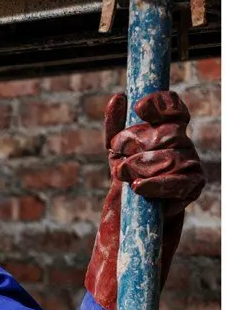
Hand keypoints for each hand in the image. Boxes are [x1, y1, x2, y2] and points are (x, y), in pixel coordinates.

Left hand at [104, 90, 205, 210]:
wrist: (133, 212)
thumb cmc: (126, 177)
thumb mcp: (115, 151)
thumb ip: (116, 126)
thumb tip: (118, 98)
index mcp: (168, 129)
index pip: (173, 109)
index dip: (160, 104)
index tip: (139, 107)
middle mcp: (183, 143)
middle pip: (166, 133)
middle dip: (136, 144)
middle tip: (119, 156)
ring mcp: (190, 163)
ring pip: (168, 157)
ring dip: (138, 166)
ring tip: (123, 176)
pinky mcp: (193, 186)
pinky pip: (176, 182)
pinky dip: (154, 185)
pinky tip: (137, 187)